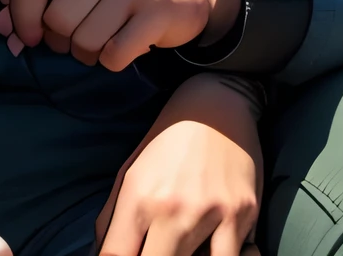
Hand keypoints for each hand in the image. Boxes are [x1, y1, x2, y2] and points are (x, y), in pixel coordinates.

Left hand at [0, 0, 241, 70]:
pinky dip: (111, 60)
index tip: (29, 29)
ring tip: (101, 37)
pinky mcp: (160, 9)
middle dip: (59, 38)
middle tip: (76, 32)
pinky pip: (112, 54)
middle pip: (55, 15)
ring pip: (82, 39)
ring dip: (85, 52)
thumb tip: (1, 25)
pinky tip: (123, 43)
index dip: (19, 9)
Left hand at [96, 75, 262, 255]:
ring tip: (183, 247)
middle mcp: (173, 208)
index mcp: (139, 196)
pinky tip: (214, 249)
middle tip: (156, 248)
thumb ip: (111, 218)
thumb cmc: (168, 141)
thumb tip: (99, 255)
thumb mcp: (130, 172)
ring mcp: (211, 213)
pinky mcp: (242, 214)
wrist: (215, 102)